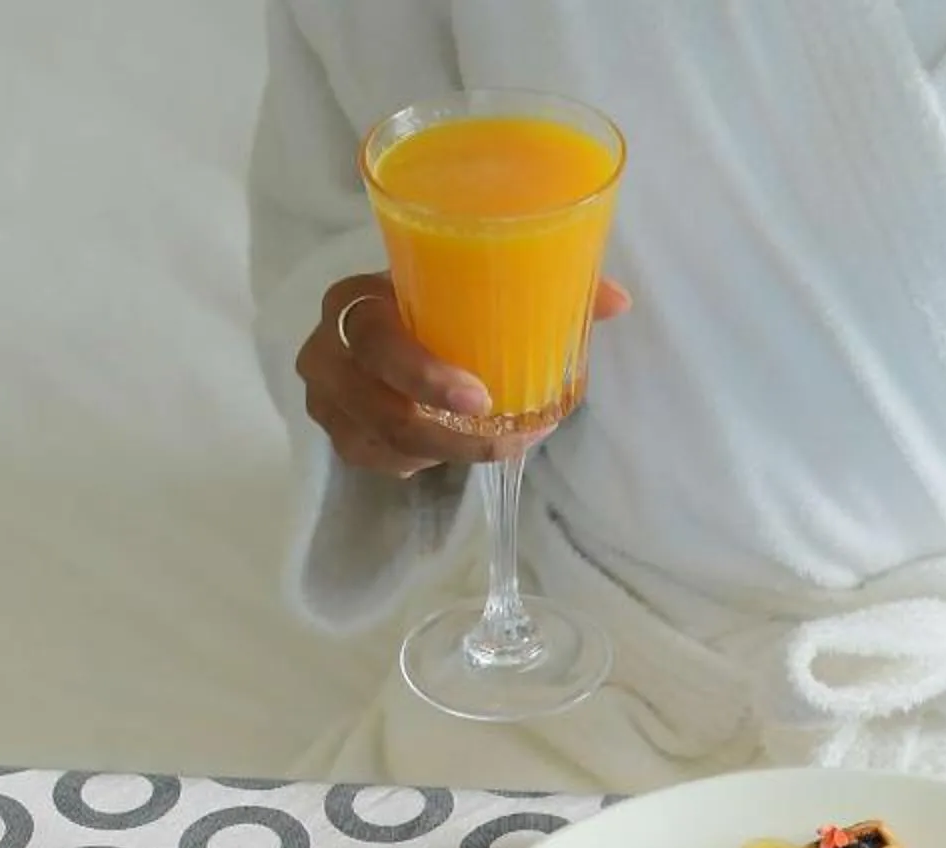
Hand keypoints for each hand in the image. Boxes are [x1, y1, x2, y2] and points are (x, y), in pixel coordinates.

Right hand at [294, 272, 631, 477]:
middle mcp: (327, 349)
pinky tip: (458, 448)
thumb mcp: (470, 286)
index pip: (374, 339)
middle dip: (447, 433)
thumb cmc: (433, 300)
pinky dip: (428, 460)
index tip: (480, 397)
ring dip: (449, 452)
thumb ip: (541, 287)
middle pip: (378, 409)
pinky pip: (383, 463)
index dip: (422, 374)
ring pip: (384, 445)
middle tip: (507, 438)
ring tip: (503, 440)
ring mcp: (326, 400)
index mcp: (356, 299)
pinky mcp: (339, 436)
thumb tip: (619, 301)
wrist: (382, 319)